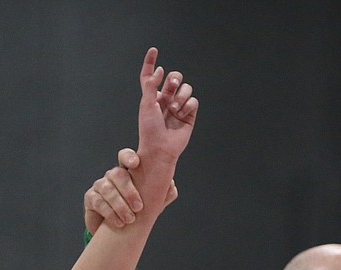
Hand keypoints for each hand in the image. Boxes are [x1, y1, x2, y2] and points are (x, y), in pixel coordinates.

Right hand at [84, 148, 178, 235]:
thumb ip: (163, 194)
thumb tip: (170, 185)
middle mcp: (112, 175)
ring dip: (120, 205)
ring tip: (130, 219)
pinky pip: (98, 202)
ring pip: (107, 188)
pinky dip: (110, 213)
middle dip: (129, 190)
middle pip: (117, 174)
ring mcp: (100, 185)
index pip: (125, 157)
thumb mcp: (152, 204)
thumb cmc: (136, 212)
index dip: (129, 157)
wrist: (117, 231)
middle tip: (139, 207)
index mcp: (128, 172)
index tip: (136, 164)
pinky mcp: (90, 198)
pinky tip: (119, 222)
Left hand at [136, 47, 197, 164]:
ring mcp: (178, 106)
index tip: (153, 50)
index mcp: (152, 96)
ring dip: (181, 96)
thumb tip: (159, 69)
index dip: (150, 62)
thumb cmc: (149, 129)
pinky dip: (188, 105)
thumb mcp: (146, 104)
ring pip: (186, 88)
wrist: (160, 149)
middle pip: (175, 77)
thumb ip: (151, 85)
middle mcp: (166, 99)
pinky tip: (181, 114)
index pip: (150, 75)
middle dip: (175, 78)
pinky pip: (193, 100)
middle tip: (172, 85)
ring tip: (174, 109)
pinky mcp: (189, 114)